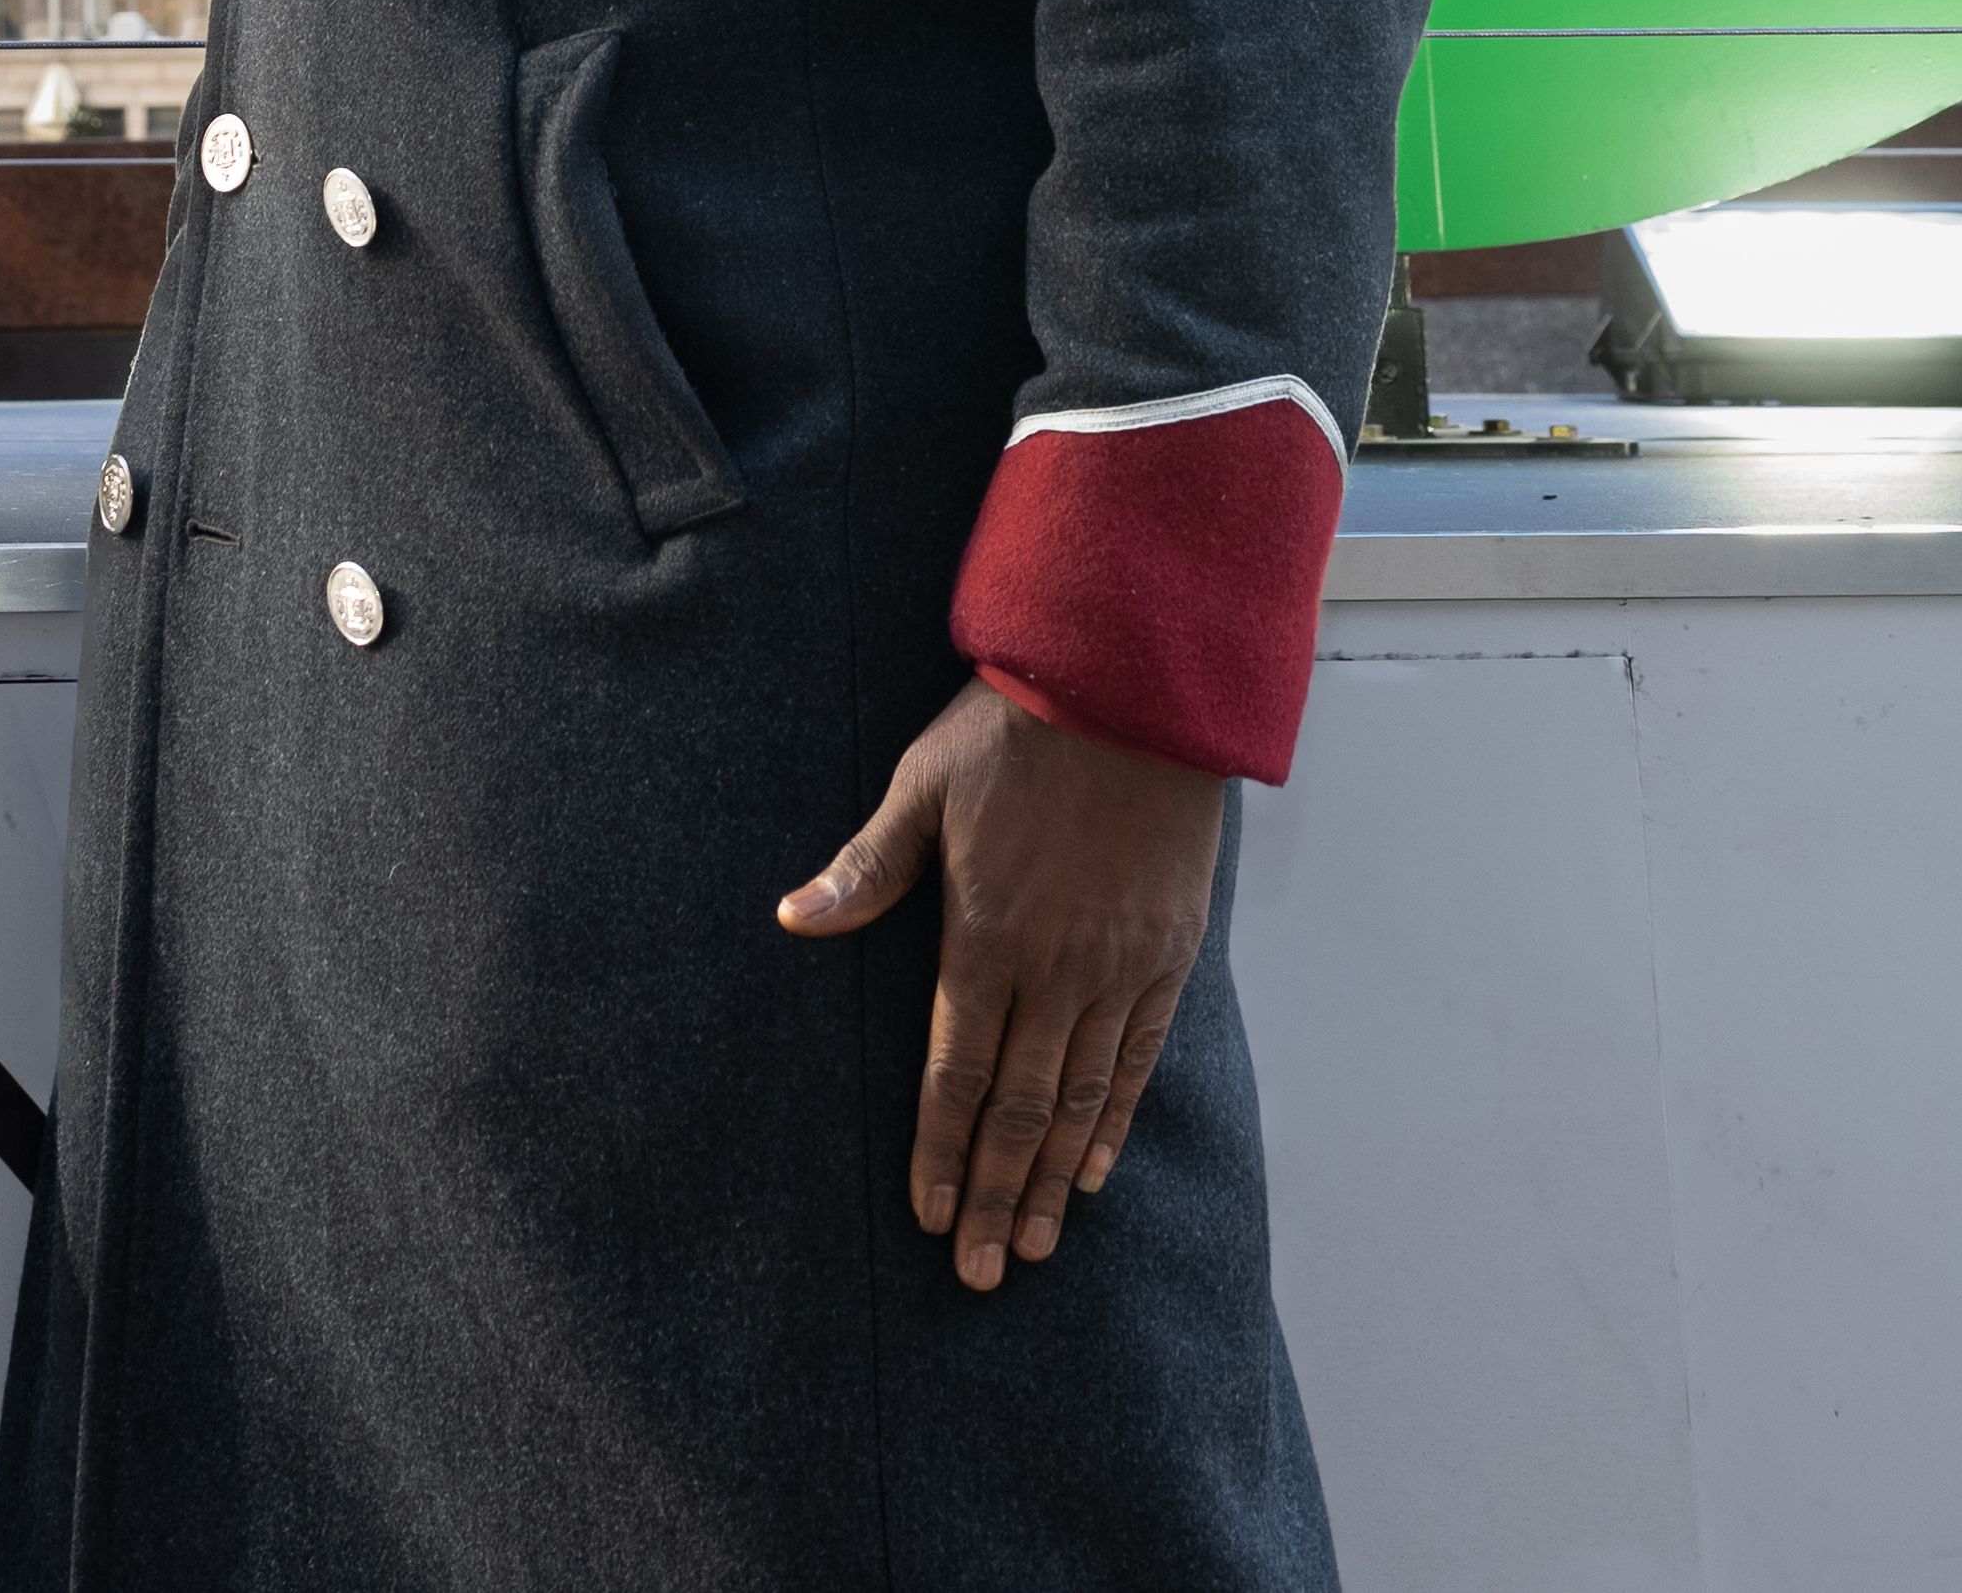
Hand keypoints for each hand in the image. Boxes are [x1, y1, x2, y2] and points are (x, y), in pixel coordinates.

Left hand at [776, 675, 1226, 1291]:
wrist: (1133, 687)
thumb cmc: (1012, 730)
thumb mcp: (922, 787)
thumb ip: (867, 868)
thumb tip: (793, 918)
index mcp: (984, 937)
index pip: (955, 1076)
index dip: (942, 1154)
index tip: (931, 1219)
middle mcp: (1056, 970)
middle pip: (1019, 1111)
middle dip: (998, 1198)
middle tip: (984, 1273)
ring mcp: (1119, 967)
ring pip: (1081, 1099)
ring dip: (1055, 1179)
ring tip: (1039, 1243)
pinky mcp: (1168, 955)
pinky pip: (1140, 1058)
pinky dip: (1117, 1120)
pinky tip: (1097, 1169)